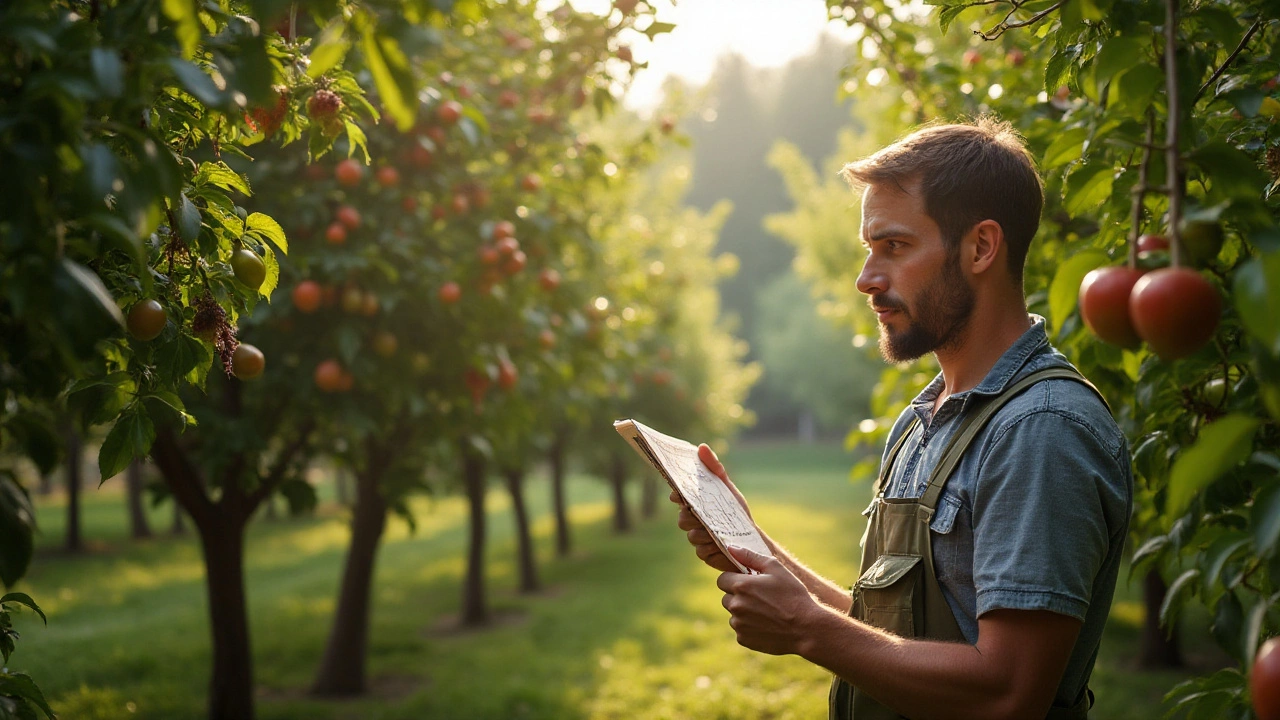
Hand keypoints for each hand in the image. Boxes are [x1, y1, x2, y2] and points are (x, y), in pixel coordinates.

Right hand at [670, 444, 754, 572]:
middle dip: (691, 517)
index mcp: (696, 505)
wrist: (753, 540)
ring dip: (704, 534)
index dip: (677, 495)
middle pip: (682, 519)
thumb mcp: (728, 489)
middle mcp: (693, 522)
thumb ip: (715, 469)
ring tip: (716, 531)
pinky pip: (701, 552)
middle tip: (701, 514)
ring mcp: (698, 539)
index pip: (679, 498)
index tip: (678, 494)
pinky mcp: (705, 555)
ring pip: (691, 536)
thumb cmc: (738, 513)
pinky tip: (721, 545)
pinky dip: (711, 548)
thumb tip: (701, 447)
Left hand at [717, 545, 820, 655]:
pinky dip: (749, 627)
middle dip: (738, 596)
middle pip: (726, 597)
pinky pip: (740, 630)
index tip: (749, 583)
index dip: (735, 579)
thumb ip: (750, 556)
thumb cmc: (793, 595)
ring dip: (744, 612)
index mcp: (741, 586)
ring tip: (766, 612)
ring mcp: (738, 624)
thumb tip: (730, 548)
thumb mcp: (776, 568)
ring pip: (733, 614)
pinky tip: (767, 625)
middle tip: (760, 598)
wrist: (806, 628)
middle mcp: (735, 605)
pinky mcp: (743, 639)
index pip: (722, 579)